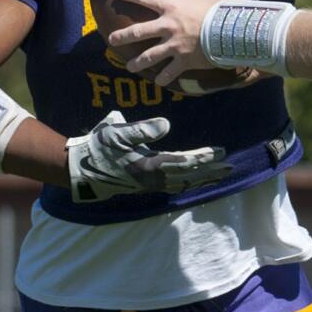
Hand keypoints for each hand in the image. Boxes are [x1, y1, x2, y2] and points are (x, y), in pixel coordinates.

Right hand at [65, 110, 231, 201]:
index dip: (204, 157)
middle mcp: (154, 179)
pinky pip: (175, 186)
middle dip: (211, 171)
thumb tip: (166, 124)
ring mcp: (150, 184)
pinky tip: (196, 181)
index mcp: (150, 165)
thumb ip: (141, 130)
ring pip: (184, 183)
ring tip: (220, 174)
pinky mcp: (146, 185)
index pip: (184, 162)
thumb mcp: (117, 133)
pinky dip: (189, 183)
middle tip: (231, 166)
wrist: (81, 168)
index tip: (221, 152)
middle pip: (189, 176)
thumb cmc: (99, 147)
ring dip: (203, 179)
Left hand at [109, 0, 245, 87]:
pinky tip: (159, 82)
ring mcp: (174, 45)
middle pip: (138, 31)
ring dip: (137, 63)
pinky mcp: (183, 61)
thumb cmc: (223, 13)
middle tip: (112, 39)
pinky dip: (164, 78)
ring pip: (149, 56)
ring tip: (129, 67)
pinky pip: (169, 72)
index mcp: (173, 7)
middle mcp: (168, 26)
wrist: (230, 33)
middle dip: (122, 36)